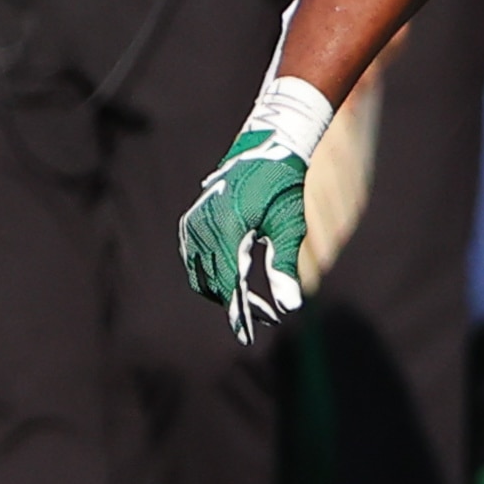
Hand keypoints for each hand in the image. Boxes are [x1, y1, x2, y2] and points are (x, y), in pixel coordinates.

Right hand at [179, 114, 313, 343]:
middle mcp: (204, 226)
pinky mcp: (191, 220)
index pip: (230, 283)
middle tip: (266, 316)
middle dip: (237, 303)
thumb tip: (291, 306)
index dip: (238, 312)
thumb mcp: (289, 227)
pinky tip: (233, 278)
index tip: (247, 336)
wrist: (267, 147)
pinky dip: (211, 273)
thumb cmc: (284, 186)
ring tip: (252, 301)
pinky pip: (194, 258)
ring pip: (201, 274)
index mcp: (228, 228)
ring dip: (223, 290)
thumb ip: (285, 266)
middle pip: (214, 282)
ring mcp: (194, 222)